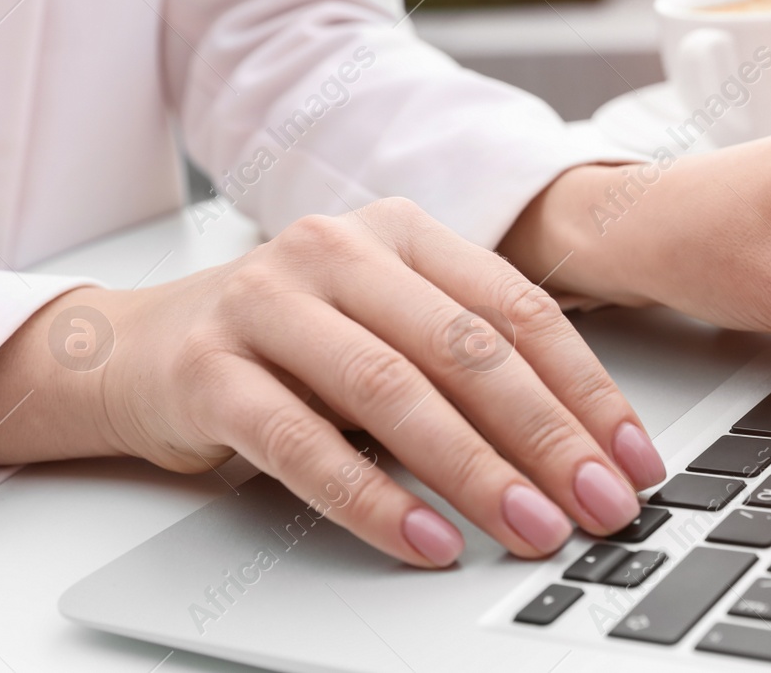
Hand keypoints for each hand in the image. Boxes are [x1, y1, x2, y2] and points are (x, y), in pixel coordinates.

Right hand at [0, 199, 666, 567]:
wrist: (135, 347)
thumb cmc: (291, 342)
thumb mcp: (387, 323)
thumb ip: (467, 359)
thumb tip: (584, 448)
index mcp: (401, 231)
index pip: (517, 309)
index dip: (586, 389)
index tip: (634, 458)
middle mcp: (339, 251)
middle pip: (466, 349)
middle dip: (547, 436)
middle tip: (600, 505)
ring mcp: (268, 303)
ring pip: (393, 391)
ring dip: (474, 470)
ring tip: (531, 528)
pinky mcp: (209, 371)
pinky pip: (303, 443)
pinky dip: (373, 498)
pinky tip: (426, 540)